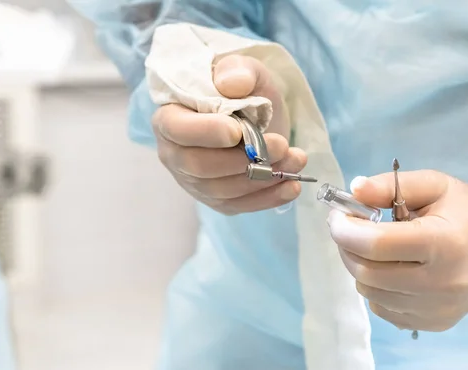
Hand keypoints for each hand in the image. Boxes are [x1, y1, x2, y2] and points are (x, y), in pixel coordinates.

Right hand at [152, 55, 305, 214]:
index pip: (177, 129)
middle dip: (243, 160)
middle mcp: (175, 153)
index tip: (237, 131)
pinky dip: (268, 198)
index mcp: (171, 116)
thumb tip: (233, 84)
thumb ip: (237, 70)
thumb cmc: (242, 89)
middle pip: (200, 167)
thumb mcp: (244, 69)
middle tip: (281, 145)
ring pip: (223, 190)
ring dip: (263, 178)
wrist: (256, 112)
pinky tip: (292, 187)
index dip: (205, 133)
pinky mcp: (217, 199)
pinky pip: (239, 205)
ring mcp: (194, 181)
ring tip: (296, 160)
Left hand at [327, 170, 467, 331]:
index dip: (346, 229)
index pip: (377, 245)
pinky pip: (383, 308)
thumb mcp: (435, 184)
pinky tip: (391, 268)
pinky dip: (376, 287)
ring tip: (373, 246)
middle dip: (347, 247)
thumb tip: (355, 189)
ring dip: (360, 266)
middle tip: (348, 228)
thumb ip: (391, 185)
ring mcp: (437, 310)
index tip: (338, 216)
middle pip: (367, 273)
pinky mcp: (434, 324)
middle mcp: (442, 284)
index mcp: (444, 245)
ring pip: (370, 292)